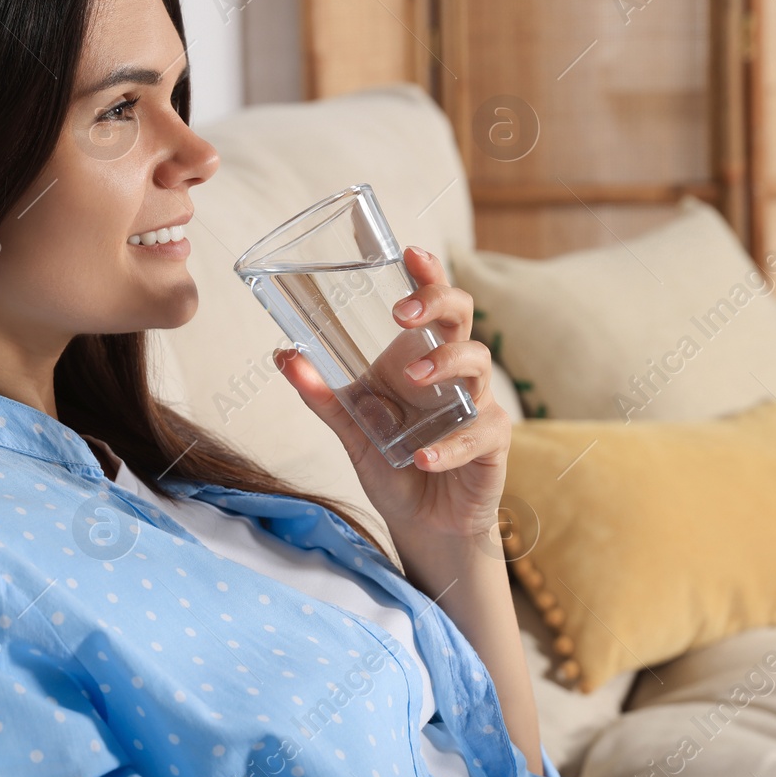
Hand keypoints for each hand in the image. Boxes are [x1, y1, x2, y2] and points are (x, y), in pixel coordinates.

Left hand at [272, 244, 511, 542]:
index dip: (428, 274)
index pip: (433, 304)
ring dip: (445, 365)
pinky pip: (479, 434)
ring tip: (414, 380)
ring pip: (478, 365)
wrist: (424, 524)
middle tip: (403, 315)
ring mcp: (476, 405)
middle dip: (437, 304)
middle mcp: (454, 373)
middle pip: (462, 316)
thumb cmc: (394, 465)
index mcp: (420, 357)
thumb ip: (323, 394)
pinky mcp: (491, 444)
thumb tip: (284, 354)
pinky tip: (423, 458)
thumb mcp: (351, 428)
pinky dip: (449, 446)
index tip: (410, 252)